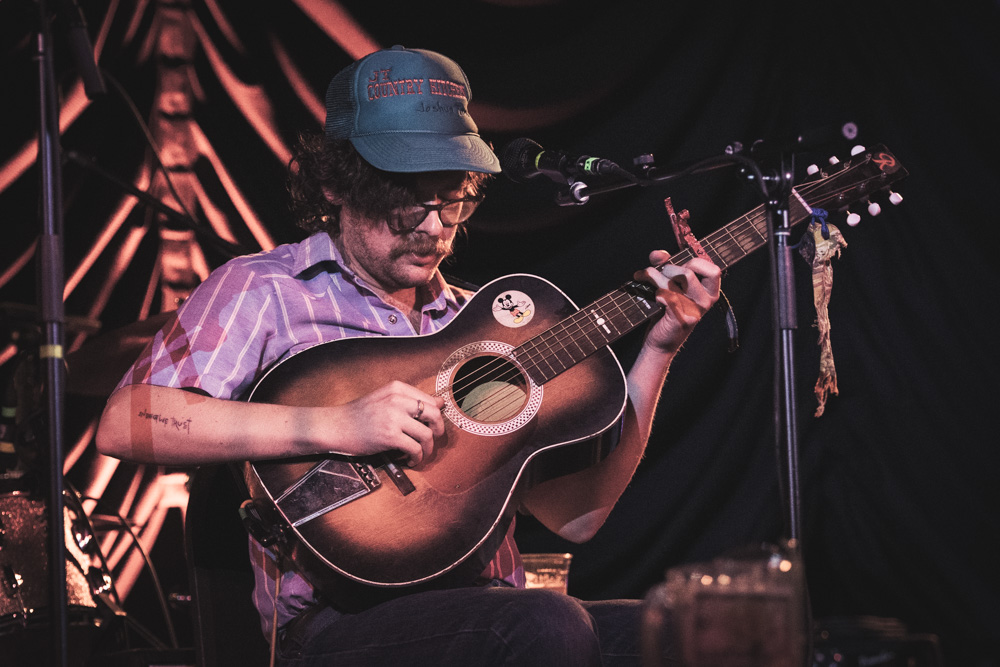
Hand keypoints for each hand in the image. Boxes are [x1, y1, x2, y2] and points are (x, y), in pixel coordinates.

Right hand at [324, 381, 444, 465]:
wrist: (336, 426)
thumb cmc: (359, 415)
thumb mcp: (384, 399)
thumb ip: (409, 400)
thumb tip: (440, 403)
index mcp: (396, 389)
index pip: (430, 400)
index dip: (436, 416)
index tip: (432, 426)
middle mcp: (397, 400)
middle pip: (434, 415)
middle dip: (438, 430)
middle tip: (432, 440)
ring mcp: (393, 418)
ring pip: (427, 434)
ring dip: (428, 448)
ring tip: (421, 454)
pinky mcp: (389, 436)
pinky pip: (415, 448)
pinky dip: (417, 457)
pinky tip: (411, 460)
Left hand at [634, 250, 721, 353]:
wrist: (660, 342)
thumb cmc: (666, 312)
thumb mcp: (670, 285)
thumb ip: (666, 265)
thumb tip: (657, 254)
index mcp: (710, 292)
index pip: (713, 269)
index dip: (695, 262)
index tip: (679, 265)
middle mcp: (706, 301)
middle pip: (689, 272)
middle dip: (669, 268)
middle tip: (659, 274)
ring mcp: (695, 311)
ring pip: (675, 281)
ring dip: (655, 277)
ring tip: (646, 278)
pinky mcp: (681, 319)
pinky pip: (667, 295)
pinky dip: (655, 291)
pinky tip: (652, 295)